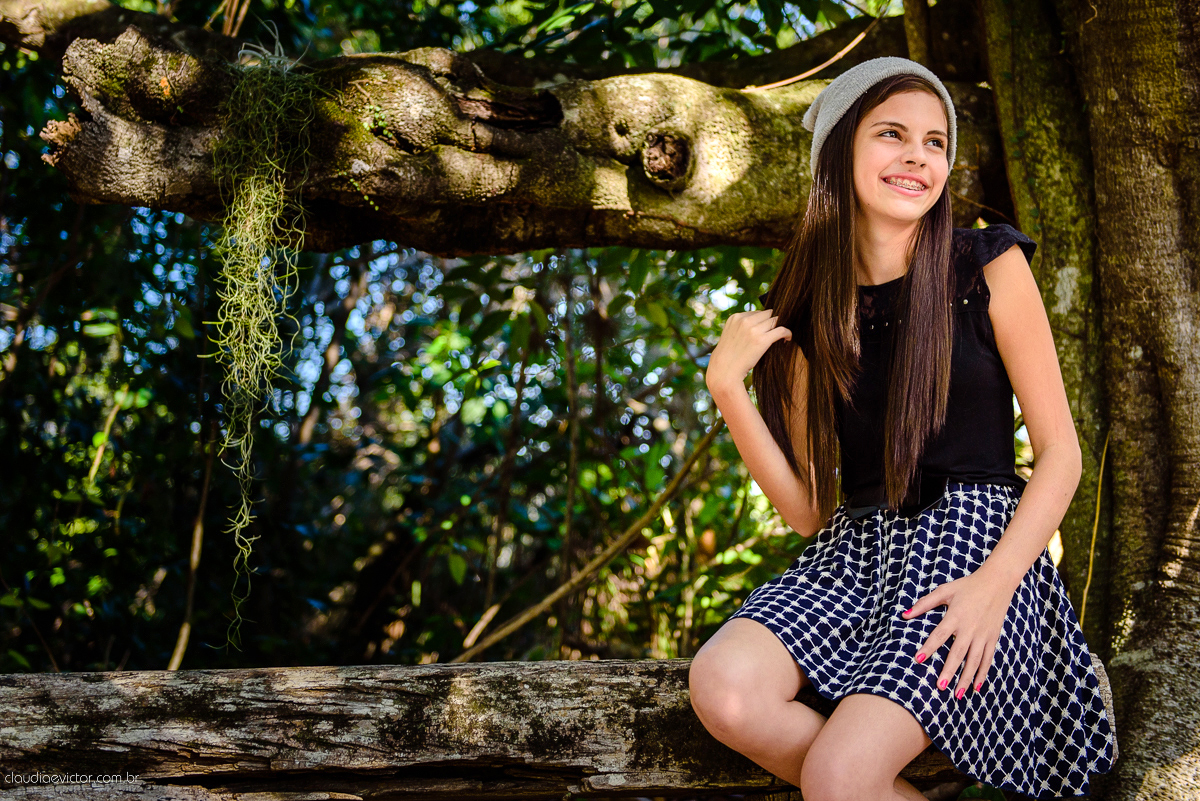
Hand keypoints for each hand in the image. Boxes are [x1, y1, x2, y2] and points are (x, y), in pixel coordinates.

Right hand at [706, 308, 791, 394]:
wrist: (725, 372)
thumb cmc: (728, 357)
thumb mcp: (730, 335)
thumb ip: (741, 327)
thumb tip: (760, 324)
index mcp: (735, 318)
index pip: (756, 312)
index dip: (763, 321)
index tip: (766, 330)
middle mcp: (744, 321)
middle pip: (767, 314)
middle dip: (771, 323)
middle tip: (773, 333)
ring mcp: (753, 329)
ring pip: (775, 320)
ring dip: (779, 327)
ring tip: (781, 336)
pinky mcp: (762, 340)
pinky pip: (781, 330)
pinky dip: (787, 333)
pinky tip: (787, 339)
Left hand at [901, 567, 1017, 698]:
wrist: (997, 582)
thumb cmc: (967, 586)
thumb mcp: (945, 590)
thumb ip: (925, 603)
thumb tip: (905, 614)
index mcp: (956, 616)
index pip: (940, 634)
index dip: (929, 647)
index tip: (918, 659)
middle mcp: (970, 628)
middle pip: (958, 653)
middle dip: (949, 671)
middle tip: (939, 687)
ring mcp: (983, 634)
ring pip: (974, 660)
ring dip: (966, 678)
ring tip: (958, 694)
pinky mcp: (993, 638)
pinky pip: (988, 659)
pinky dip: (982, 673)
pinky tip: (977, 686)